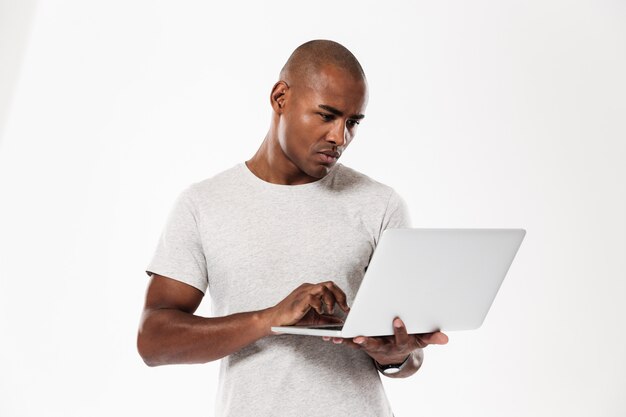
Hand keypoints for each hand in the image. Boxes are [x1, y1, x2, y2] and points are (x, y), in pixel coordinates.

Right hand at [265, 281, 349, 333]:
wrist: (275, 320)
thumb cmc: (293, 318)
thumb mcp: (314, 319)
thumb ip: (327, 318)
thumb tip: (339, 321)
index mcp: (312, 290)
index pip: (330, 286)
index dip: (341, 295)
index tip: (346, 307)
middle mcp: (308, 289)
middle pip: (330, 284)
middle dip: (340, 296)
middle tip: (344, 308)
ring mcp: (303, 293)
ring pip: (323, 288)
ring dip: (330, 300)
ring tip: (329, 310)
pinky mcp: (299, 301)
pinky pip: (312, 297)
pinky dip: (319, 305)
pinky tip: (319, 312)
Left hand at [322, 317, 447, 364]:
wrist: (394, 354)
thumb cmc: (408, 341)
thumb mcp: (421, 340)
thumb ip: (431, 337)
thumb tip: (445, 338)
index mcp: (400, 344)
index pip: (401, 338)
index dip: (400, 330)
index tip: (397, 319)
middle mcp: (384, 346)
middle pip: (376, 345)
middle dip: (368, 341)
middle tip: (360, 338)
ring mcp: (372, 346)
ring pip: (360, 344)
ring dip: (349, 340)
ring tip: (338, 337)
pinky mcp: (361, 343)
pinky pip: (350, 341)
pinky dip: (340, 338)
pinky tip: (330, 335)